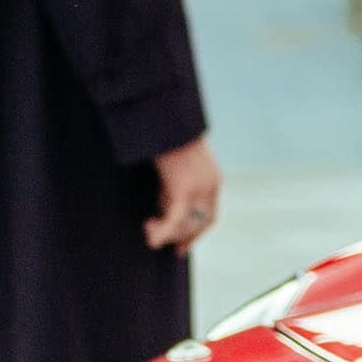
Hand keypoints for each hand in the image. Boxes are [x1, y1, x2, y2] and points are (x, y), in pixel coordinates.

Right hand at [146, 134, 221, 252]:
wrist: (165, 115)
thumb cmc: (166, 133)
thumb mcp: (179, 160)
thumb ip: (179, 179)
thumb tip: (166, 196)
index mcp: (213, 179)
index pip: (210, 216)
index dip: (195, 233)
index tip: (181, 246)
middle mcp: (210, 186)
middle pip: (199, 224)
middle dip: (179, 237)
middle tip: (157, 240)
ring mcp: (199, 188)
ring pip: (185, 225)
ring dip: (166, 232)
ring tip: (148, 226)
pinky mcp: (183, 188)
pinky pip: (173, 220)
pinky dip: (162, 231)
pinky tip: (150, 234)